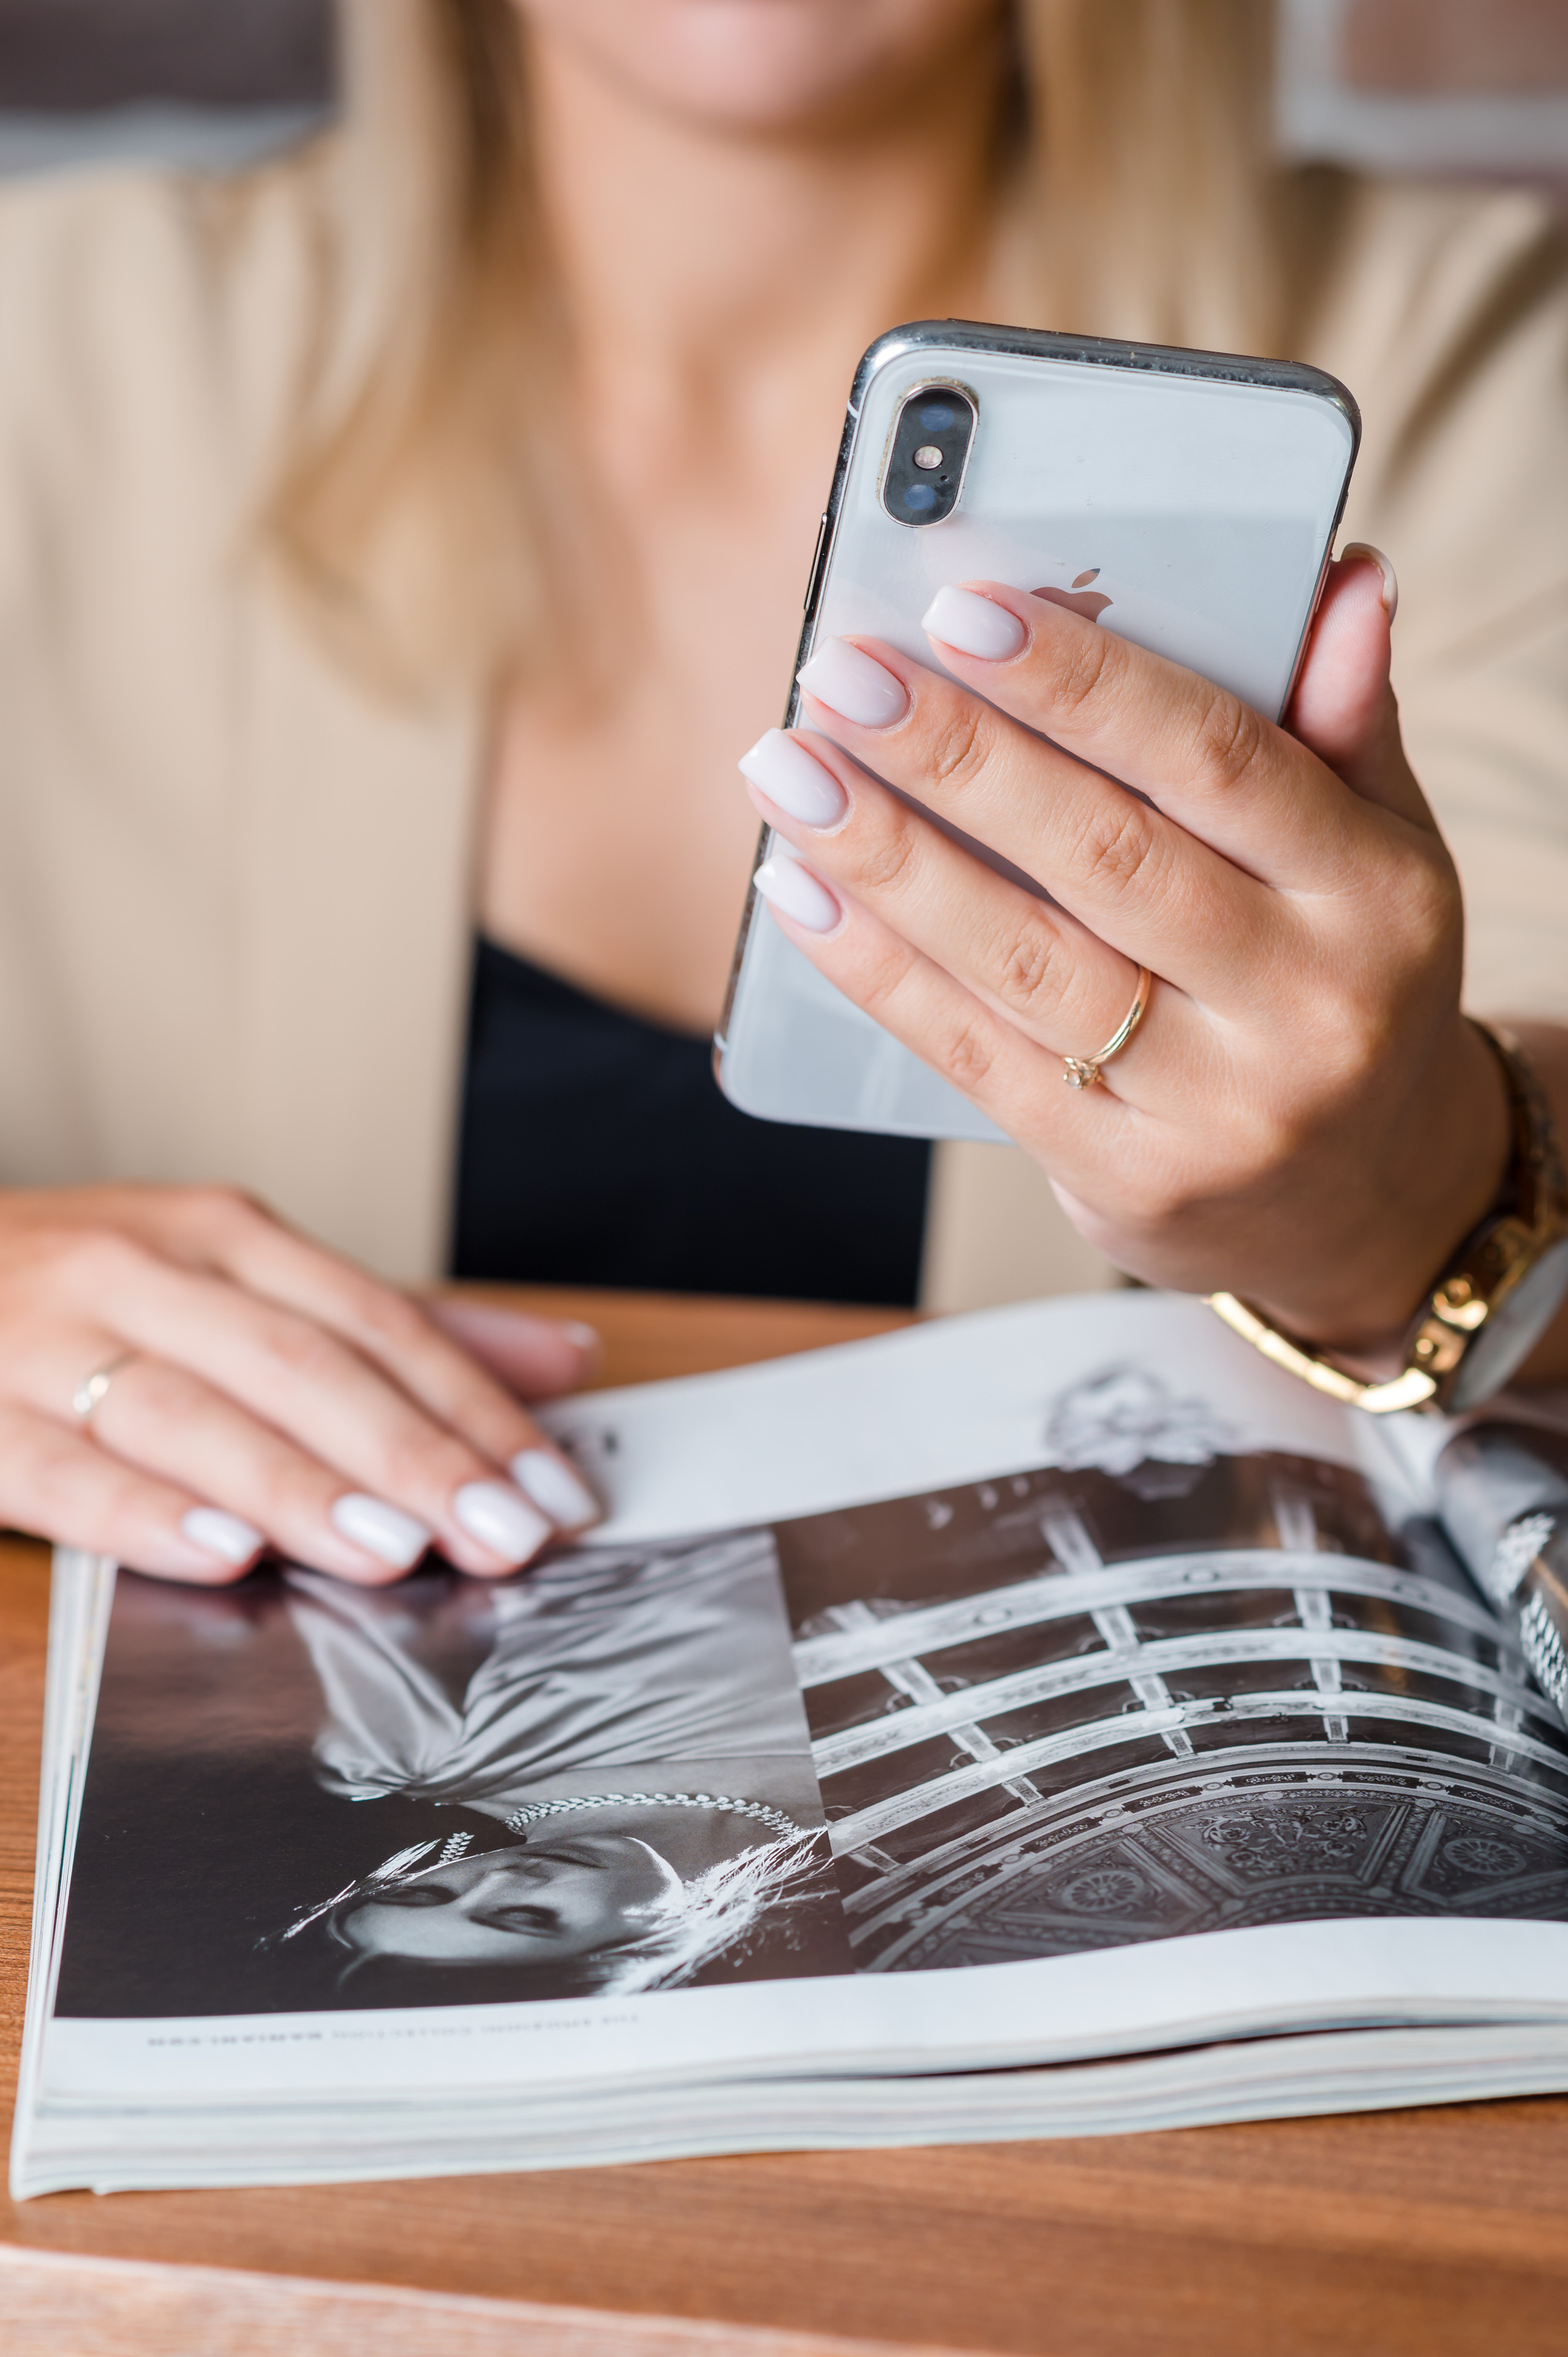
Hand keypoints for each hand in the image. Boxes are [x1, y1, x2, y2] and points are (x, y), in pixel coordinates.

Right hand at [0, 1186, 600, 1582]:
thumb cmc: (88, 1292)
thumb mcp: (238, 1281)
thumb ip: (398, 1328)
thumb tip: (562, 1360)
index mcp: (224, 1237)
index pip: (379, 1323)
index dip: (477, 1407)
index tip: (555, 1487)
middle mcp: (143, 1274)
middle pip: (303, 1367)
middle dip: (414, 1456)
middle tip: (504, 1534)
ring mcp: (48, 1341)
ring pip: (193, 1415)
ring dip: (302, 1487)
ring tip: (394, 1550)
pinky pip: (63, 1468)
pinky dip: (143, 1514)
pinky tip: (222, 1553)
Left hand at [740, 552, 1510, 1359]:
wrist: (1363, 1200)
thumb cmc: (1340, 978)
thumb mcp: (1380, 850)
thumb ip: (1337, 722)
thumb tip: (1339, 578)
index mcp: (1376, 891)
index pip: (1217, 759)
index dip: (1083, 682)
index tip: (960, 610)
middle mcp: (1309, 1003)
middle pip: (1103, 856)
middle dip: (956, 756)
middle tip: (840, 676)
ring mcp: (1219, 1105)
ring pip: (1024, 960)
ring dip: (889, 857)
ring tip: (790, 771)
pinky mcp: (1129, 1178)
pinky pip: (978, 1058)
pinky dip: (879, 971)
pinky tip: (801, 894)